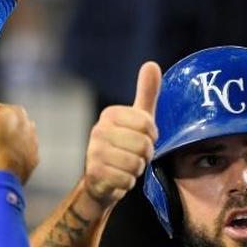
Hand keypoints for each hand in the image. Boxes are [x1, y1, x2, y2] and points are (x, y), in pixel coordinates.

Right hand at [0, 69, 38, 181]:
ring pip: (13, 140)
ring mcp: (33, 143)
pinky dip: (12, 158)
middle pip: (6, 125)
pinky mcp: (33, 160)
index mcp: (18, 112)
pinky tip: (3, 163)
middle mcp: (30, 125)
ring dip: (5, 145)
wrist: (1, 177)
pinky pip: (20, 155)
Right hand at [84, 62, 160, 208]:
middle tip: (135, 155)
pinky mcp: (95, 173)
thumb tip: (151, 64)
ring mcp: (94, 152)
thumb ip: (146, 93)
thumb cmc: (124, 146)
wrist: (101, 180)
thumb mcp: (138, 119)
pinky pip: (127, 180)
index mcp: (110, 114)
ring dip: (137, 169)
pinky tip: (119, 178)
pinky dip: (128, 182)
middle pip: (143, 145)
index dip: (152, 136)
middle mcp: (98, 130)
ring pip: (136, 164)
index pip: (148, 125)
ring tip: (126, 166)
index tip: (142, 138)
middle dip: (145, 155)